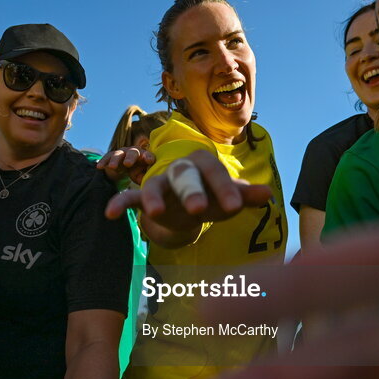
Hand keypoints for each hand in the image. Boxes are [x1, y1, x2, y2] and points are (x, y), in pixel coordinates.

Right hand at [96, 146, 155, 185]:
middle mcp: (133, 151)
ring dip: (115, 160)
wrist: (127, 166)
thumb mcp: (142, 176)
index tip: (149, 161)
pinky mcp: (112, 155)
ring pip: (118, 154)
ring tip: (112, 167)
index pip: (148, 155)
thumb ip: (143, 177)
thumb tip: (142, 180)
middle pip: (133, 152)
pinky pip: (107, 158)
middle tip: (127, 164)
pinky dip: (104, 162)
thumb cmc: (139, 171)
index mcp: (144, 155)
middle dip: (130, 157)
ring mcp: (122, 152)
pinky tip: (99, 167)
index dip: (148, 157)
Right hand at [105, 148, 271, 230]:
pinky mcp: (144, 197)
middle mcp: (181, 170)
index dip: (225, 189)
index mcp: (205, 165)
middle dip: (191, 191)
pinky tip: (110, 214)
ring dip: (152, 196)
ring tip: (153, 212)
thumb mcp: (228, 198)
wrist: (187, 207)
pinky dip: (120, 202)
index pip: (215, 173)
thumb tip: (268, 194)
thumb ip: (245, 195)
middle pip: (185, 176)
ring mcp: (161, 183)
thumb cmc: (212, 197)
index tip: (236, 208)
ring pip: (154, 184)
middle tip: (199, 210)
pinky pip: (130, 197)